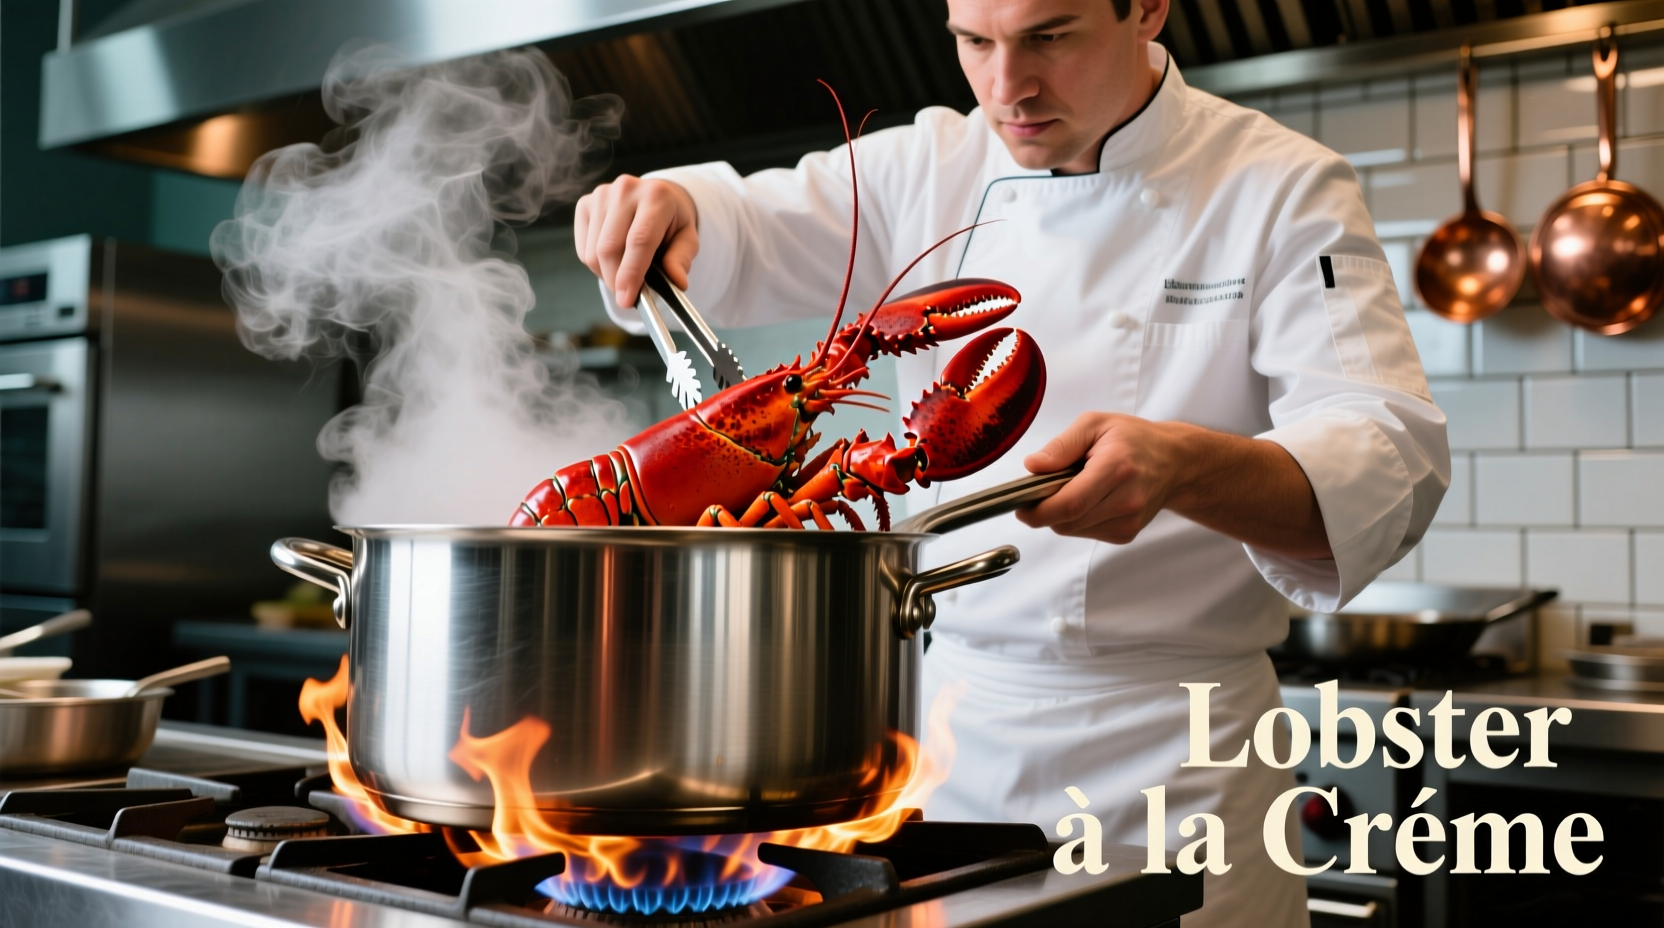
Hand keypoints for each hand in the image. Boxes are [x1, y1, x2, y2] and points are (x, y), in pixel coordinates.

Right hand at [574, 176, 699, 307]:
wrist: (655, 196)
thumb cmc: (671, 221)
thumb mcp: (688, 239)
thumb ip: (681, 259)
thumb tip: (678, 282)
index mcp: (656, 196)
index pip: (639, 239)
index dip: (631, 272)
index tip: (626, 299)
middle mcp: (625, 190)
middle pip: (610, 247)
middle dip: (615, 280)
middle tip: (626, 296)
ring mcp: (601, 195)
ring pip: (593, 252)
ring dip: (606, 274)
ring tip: (624, 274)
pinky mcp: (584, 204)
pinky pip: (583, 249)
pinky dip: (596, 265)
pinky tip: (612, 260)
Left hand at [1015, 413, 1190, 543]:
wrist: (1174, 462)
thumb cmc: (1134, 439)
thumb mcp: (1095, 425)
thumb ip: (1062, 446)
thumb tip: (1033, 466)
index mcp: (1116, 469)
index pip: (1070, 503)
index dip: (1039, 511)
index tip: (1021, 507)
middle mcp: (1127, 500)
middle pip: (1068, 522)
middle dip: (1045, 511)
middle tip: (1042, 490)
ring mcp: (1129, 521)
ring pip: (1074, 530)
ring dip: (1062, 514)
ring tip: (1074, 487)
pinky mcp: (1127, 533)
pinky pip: (1086, 533)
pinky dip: (1077, 519)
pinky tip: (1089, 499)